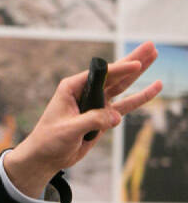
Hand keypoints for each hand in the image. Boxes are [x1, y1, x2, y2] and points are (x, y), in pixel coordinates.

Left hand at [5, 41, 162, 197]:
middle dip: (133, 60)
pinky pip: (126, 105)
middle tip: (151, 46)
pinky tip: (155, 87)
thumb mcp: (68, 129)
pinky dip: (140, 97)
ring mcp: (97, 103)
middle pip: (114, 74)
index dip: (119, 68)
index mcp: (72, 88)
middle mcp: (86, 91)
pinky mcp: (104, 116)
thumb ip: (92, 121)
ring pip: (123, 85)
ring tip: (154, 55)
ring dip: (139, 73)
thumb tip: (116, 117)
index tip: (135, 64)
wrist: (47, 156)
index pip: (99, 75)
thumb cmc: (50, 139)